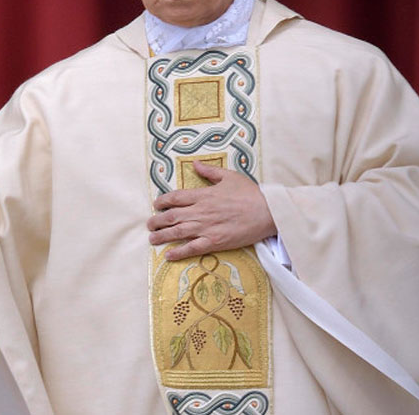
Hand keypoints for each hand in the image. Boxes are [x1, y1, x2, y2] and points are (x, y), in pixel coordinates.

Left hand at [147, 161, 276, 260]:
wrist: (268, 212)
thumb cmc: (250, 193)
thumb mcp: (229, 176)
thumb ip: (209, 172)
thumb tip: (194, 164)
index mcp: (203, 195)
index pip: (175, 198)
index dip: (161, 202)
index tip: (155, 205)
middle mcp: (200, 211)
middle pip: (171, 216)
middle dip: (156, 221)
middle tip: (149, 224)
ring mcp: (206, 227)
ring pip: (177, 232)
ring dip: (161, 236)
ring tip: (152, 239)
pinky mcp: (214, 242)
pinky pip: (192, 248)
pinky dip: (178, 252)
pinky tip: (168, 255)